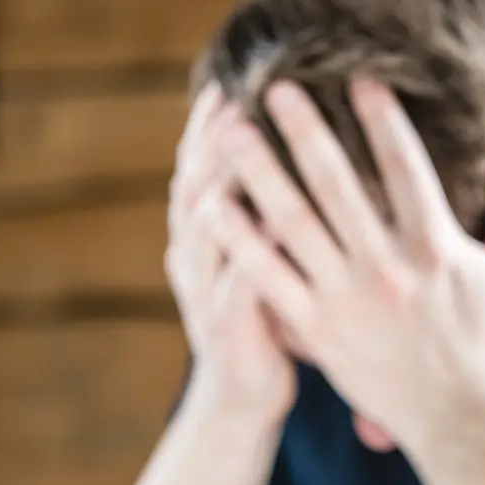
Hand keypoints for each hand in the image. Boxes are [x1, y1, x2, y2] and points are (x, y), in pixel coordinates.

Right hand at [165, 84, 296, 423]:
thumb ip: (262, 221)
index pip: (199, 173)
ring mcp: (207, 296)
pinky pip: (237, 284)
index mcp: (202, 243)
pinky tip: (268, 220)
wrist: (242, 402)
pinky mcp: (230, 330)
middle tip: (235, 95)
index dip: (208, 128)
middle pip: (194, 187)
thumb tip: (291, 166)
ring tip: (240, 140)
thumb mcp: (259, 267)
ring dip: (220, 183)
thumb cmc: (263, 329)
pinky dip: (248, 251)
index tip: (231, 82)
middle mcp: (196, 262)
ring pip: (205, 229)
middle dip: (211, 140)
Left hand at [213, 78, 484, 448]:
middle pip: (336, 181)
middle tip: (276, 86)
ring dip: (259, 171)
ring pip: (293, 221)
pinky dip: (241, 241)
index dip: (380, 116)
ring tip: (230, 132)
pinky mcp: (318, 330)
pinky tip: (214, 208)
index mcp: (436, 246)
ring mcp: (346, 298)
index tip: (357, 79)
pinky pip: (270, 278)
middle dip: (304, 128)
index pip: (404, 164)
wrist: (459, 418)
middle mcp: (386, 265)